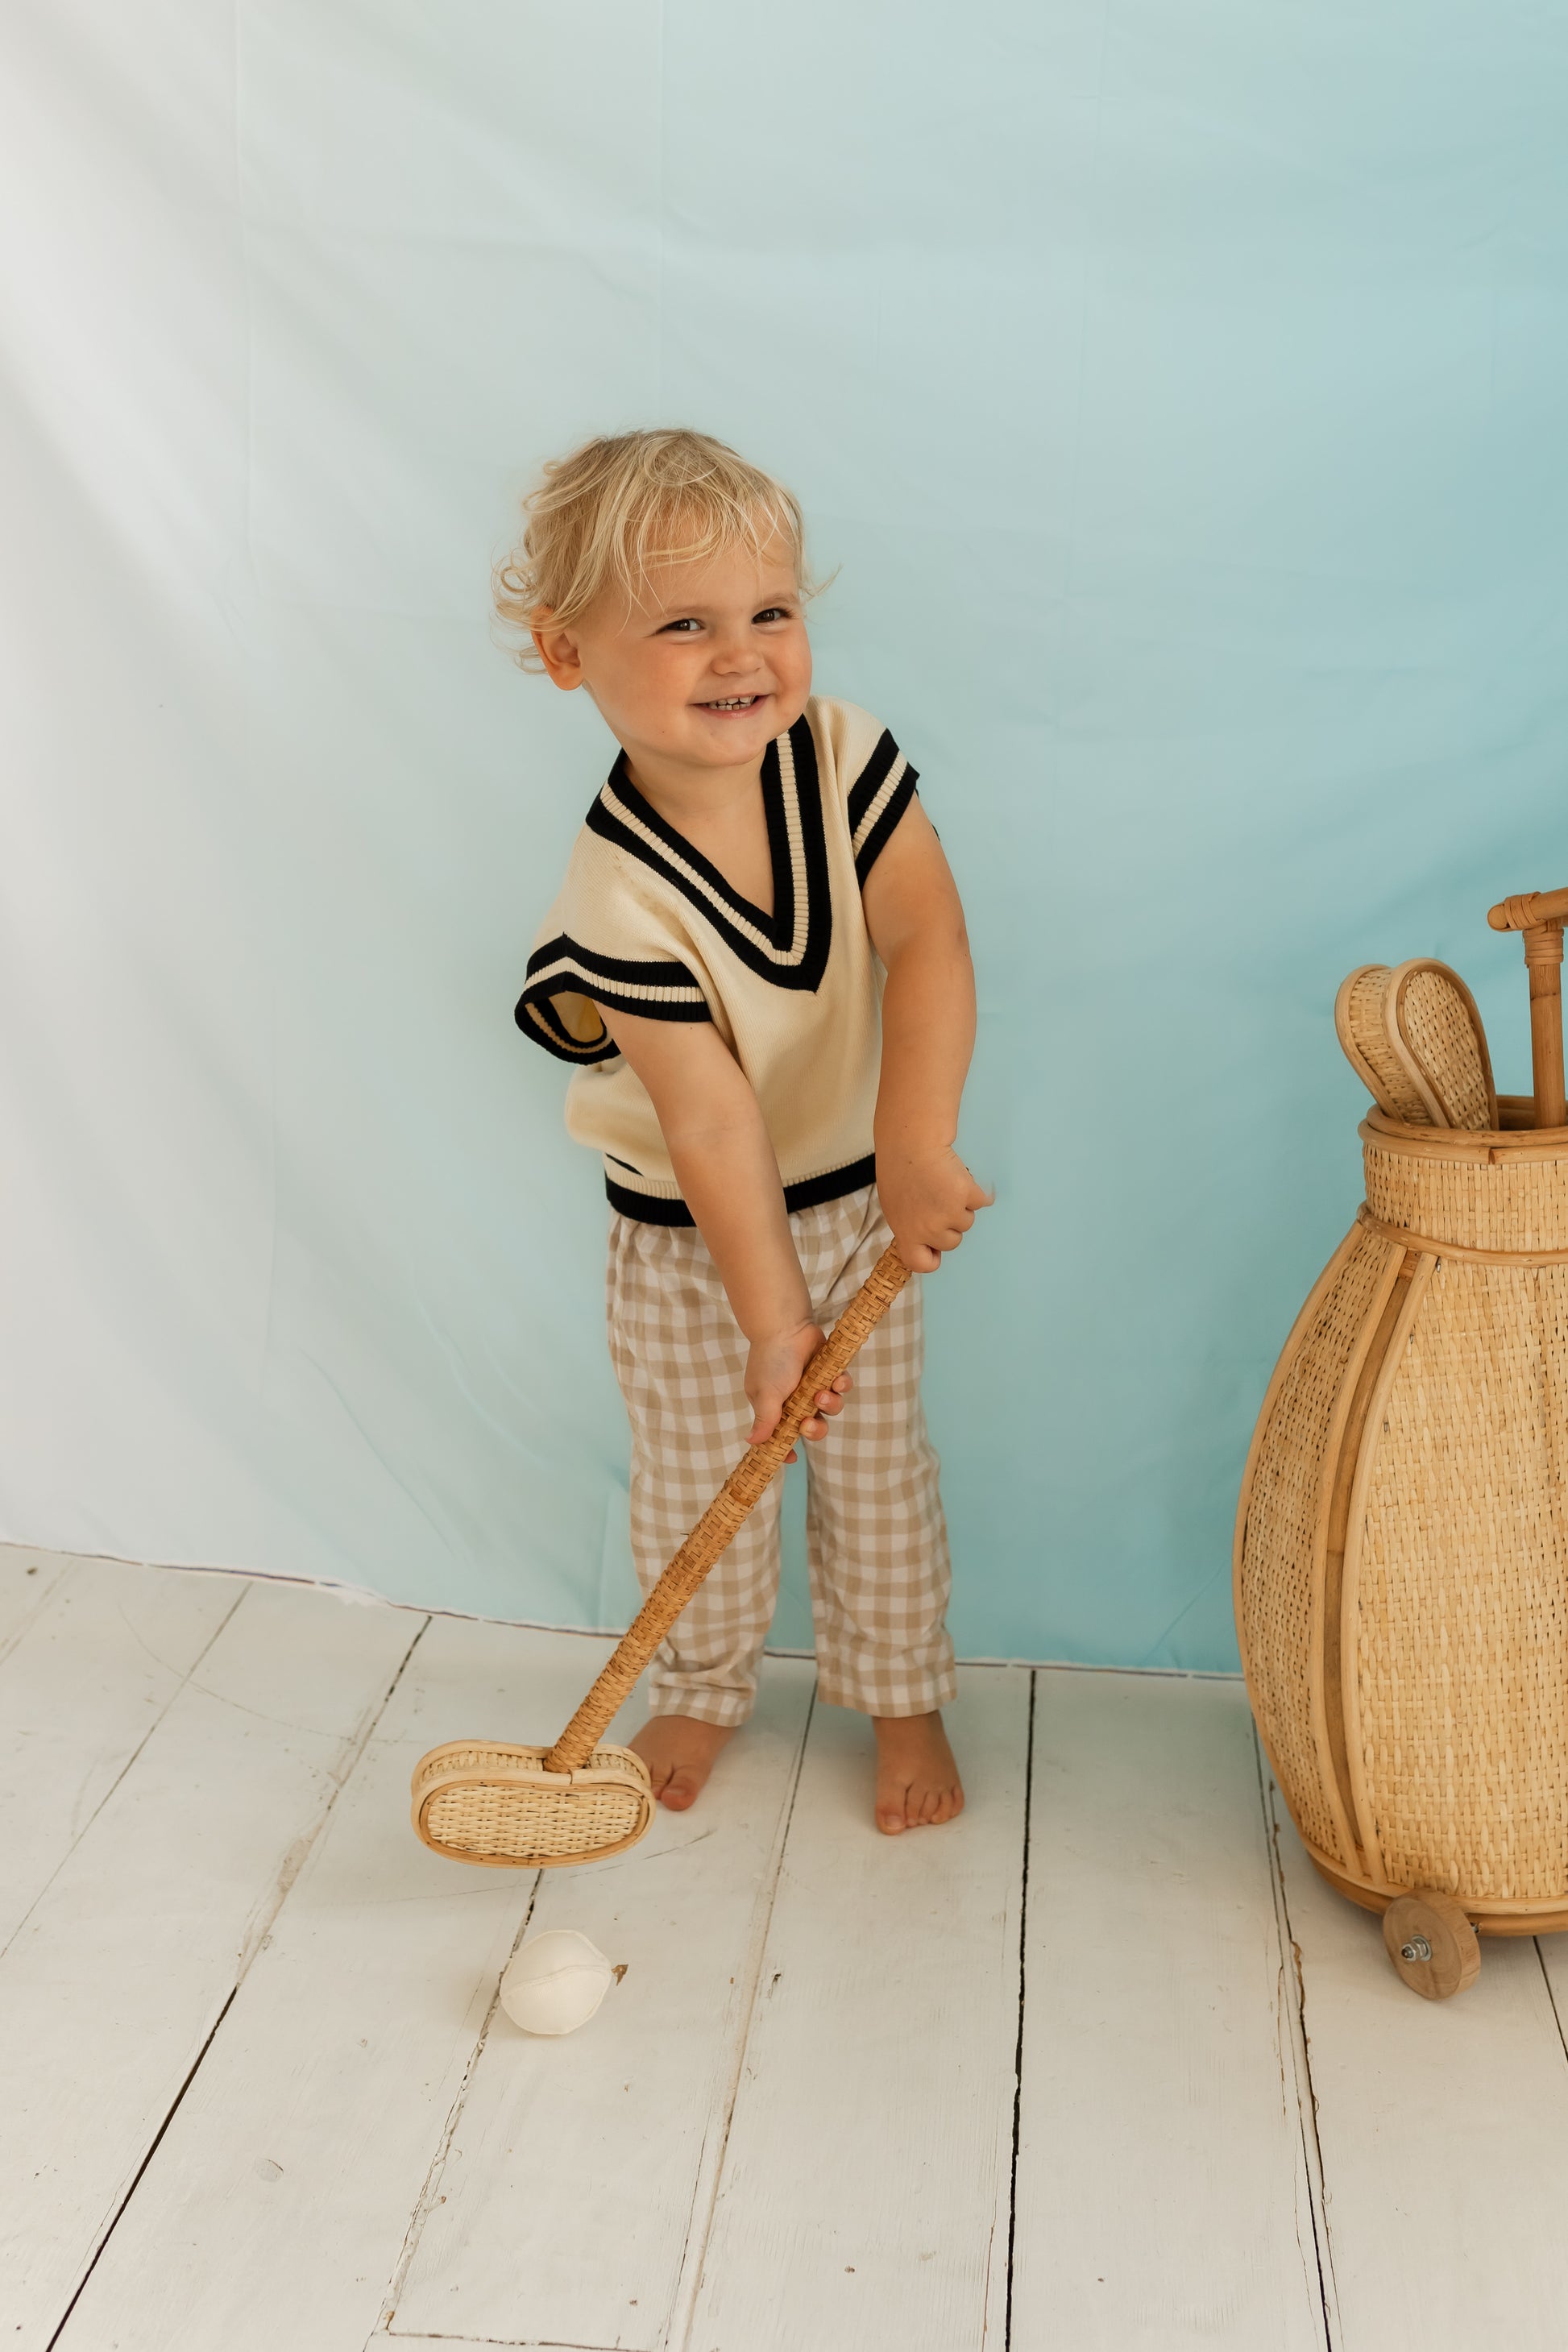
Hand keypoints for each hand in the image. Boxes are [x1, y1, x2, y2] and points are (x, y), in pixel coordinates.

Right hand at [745, 1321, 852, 1455]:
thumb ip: (765, 1421)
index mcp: (774, 1408)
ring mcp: (812, 1385)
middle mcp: (794, 1400)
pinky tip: (838, 1379)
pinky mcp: (828, 1371)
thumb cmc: (771, 1360)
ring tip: (822, 1393)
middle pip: (811, 1427)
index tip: (792, 1458)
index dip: (786, 1449)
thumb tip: (751, 1443)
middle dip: (814, 1430)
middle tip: (809, 1423)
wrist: (786, 1325)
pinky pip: (841, 1387)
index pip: (780, 1435)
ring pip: (830, 1408)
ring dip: (830, 1405)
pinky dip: (842, 1386)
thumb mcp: (765, 1395)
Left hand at [876, 1143, 993, 1273]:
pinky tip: (960, 1179)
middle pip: (952, 1242)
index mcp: (907, 1233)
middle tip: (938, 1202)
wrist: (912, 1143)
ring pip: (967, 1222)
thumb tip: (927, 1240)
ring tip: (944, 1186)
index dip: (931, 1257)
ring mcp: (950, 1213)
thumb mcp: (894, 1206)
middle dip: (949, 1225)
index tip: (934, 1247)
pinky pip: (980, 1202)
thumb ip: (910, 1227)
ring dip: (961, 1207)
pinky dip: (975, 1192)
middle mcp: (930, 1229)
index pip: (920, 1263)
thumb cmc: (898, 1170)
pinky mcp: (967, 1195)